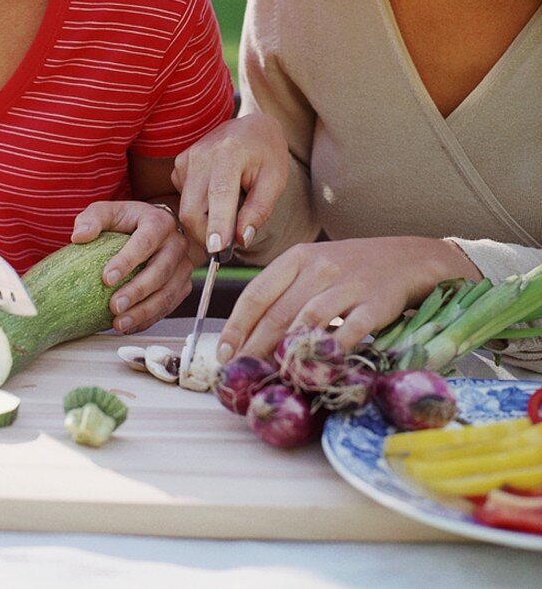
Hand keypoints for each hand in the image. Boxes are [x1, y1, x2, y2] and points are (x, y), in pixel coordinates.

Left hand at [71, 201, 192, 332]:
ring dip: (144, 311)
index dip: (127, 261)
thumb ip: (92, 219)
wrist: (157, 229)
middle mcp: (176, 243)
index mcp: (159, 222)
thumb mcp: (109, 212)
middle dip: (137, 291)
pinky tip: (130, 325)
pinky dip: (150, 318)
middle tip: (115, 306)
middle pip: (160, 271)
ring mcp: (183, 266)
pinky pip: (169, 305)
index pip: (145, 242)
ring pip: (168, 292)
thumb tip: (79, 236)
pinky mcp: (183, 284)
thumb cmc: (129, 221)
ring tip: (120, 323)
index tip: (107, 278)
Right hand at [171, 112, 287, 254]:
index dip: (217, 224)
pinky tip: (216, 200)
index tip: (217, 249)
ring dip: (203, 224)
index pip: (219, 195)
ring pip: (185, 208)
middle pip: (192, 209)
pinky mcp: (179, 166)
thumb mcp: (275, 181)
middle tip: (228, 247)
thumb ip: (259, 210)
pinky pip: (184, 200)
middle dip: (206, 235)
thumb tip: (242, 240)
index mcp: (229, 153)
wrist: (251, 127)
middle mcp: (201, 155)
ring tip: (228, 217)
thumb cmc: (267, 154)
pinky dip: (199, 210)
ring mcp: (186, 159)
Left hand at [217, 235, 481, 361]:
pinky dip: (332, 350)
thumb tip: (251, 334)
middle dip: (254, 347)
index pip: (257, 293)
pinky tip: (319, 369)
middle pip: (277, 312)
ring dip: (286, 352)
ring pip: (308, 320)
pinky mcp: (377, 302)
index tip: (223, 353)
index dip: (236, 325)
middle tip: (241, 375)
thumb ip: (287, 294)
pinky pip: (350, 329)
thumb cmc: (354, 269)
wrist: (411, 258)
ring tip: (271, 377)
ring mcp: (348, 284)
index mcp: (298, 258)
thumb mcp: (315, 269)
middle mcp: (319, 267)